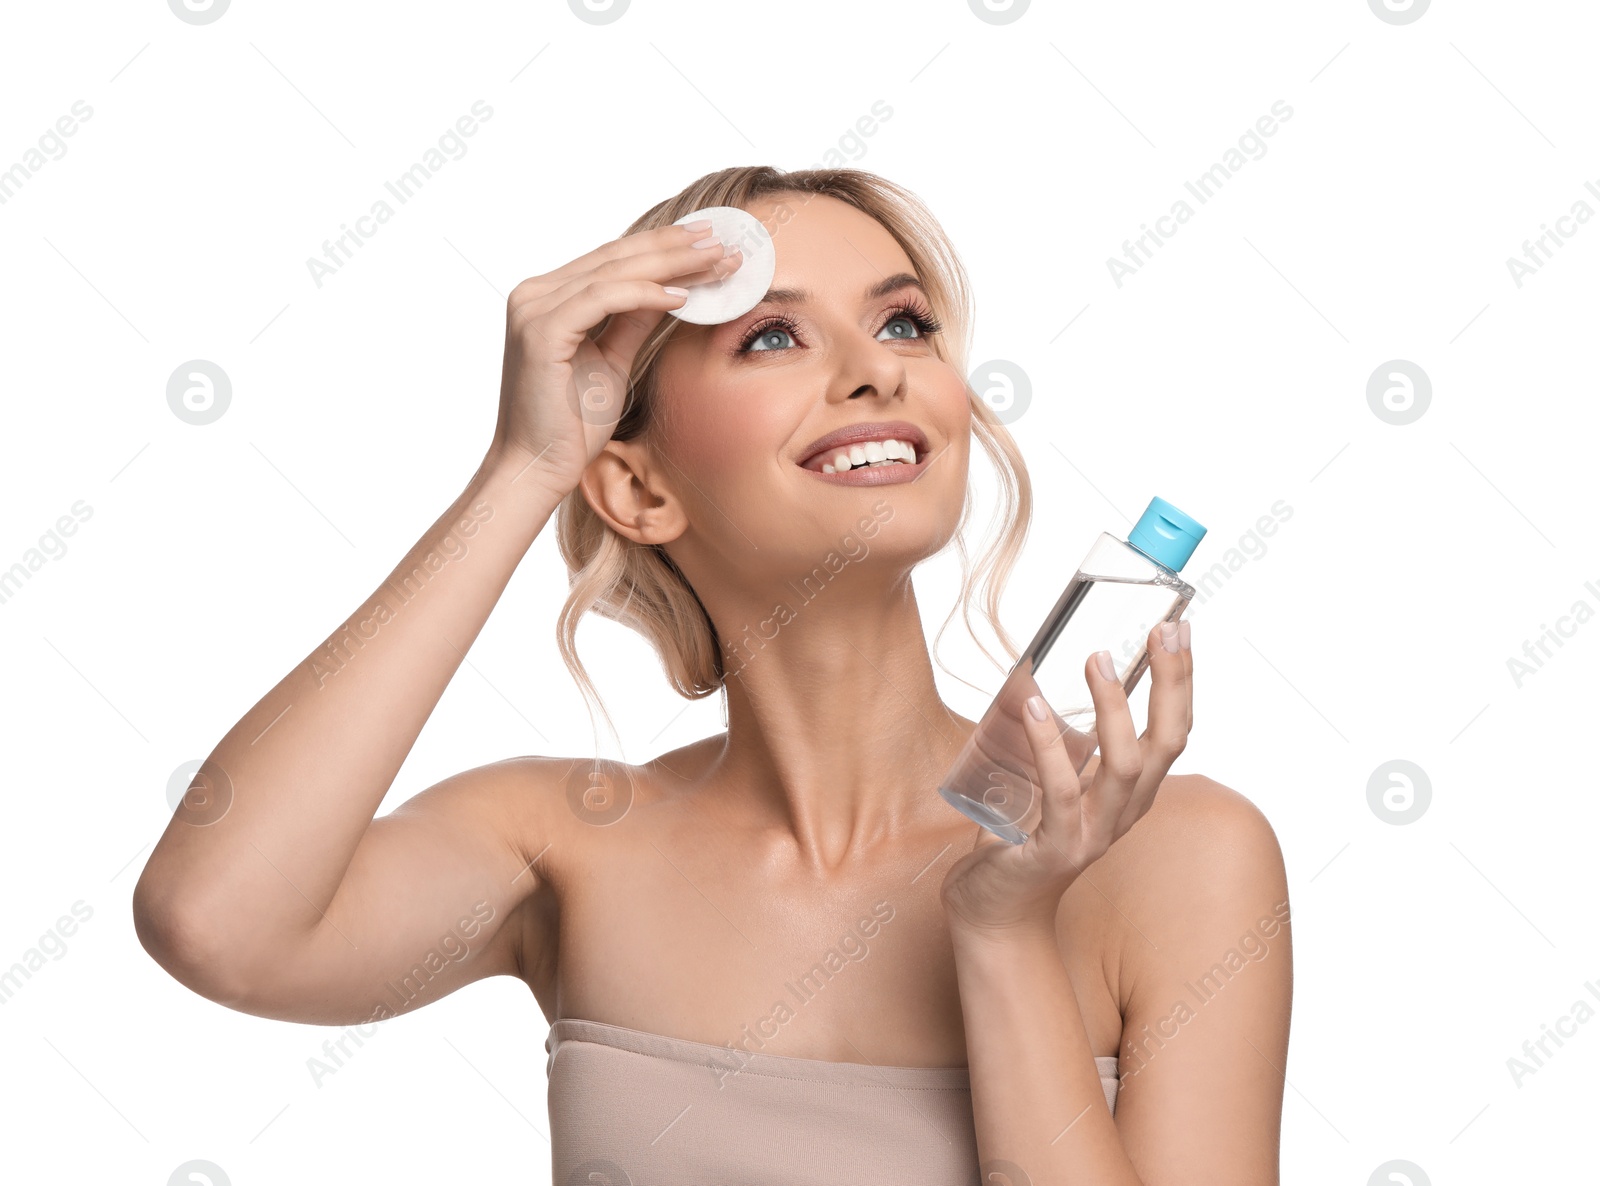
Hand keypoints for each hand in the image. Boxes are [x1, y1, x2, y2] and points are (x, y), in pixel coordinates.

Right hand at [486, 221, 742, 491]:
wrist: (539, 467)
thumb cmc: (571, 423)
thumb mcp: (613, 360)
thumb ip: (634, 321)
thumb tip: (671, 289)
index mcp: (547, 298)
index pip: (613, 260)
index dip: (662, 246)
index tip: (708, 241)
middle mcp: (535, 295)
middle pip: (616, 257)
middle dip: (674, 246)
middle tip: (723, 239)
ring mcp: (534, 309)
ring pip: (614, 271)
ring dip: (670, 263)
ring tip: (715, 261)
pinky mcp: (542, 331)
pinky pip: (603, 299)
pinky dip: (645, 294)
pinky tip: (683, 297)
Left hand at [939, 619, 1193, 939]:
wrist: (995, 912)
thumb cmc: (1020, 840)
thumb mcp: (1052, 783)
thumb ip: (1060, 743)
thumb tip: (1039, 672)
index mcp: (1129, 795)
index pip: (1172, 732)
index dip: (1180, 682)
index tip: (1178, 628)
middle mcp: (1123, 814)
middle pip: (1166, 743)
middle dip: (1171, 684)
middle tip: (1162, 631)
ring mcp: (1092, 834)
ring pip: (1124, 766)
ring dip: (1114, 709)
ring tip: (1096, 659)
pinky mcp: (1055, 849)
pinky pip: (1061, 793)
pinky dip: (1050, 747)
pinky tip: (1035, 708)